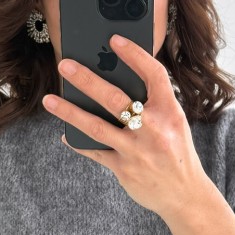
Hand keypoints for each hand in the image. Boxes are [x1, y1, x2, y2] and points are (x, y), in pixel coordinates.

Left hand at [42, 33, 209, 220]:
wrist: (185, 195)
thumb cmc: (175, 151)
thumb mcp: (174, 123)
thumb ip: (153, 103)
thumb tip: (115, 79)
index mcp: (170, 112)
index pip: (153, 75)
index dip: (134, 54)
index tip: (114, 40)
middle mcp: (153, 129)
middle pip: (115, 98)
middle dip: (86, 79)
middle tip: (64, 65)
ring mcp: (137, 150)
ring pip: (96, 126)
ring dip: (69, 112)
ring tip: (49, 100)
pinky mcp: (124, 169)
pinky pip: (95, 152)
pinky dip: (78, 142)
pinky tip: (65, 134)